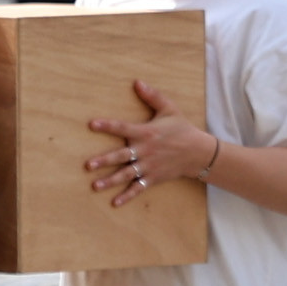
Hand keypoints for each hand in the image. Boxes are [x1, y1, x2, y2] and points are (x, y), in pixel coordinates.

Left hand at [83, 81, 214, 205]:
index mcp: (146, 133)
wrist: (198, 152)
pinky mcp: (153, 178)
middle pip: (121, 156)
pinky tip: (114, 203)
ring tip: (95, 185)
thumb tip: (137, 82)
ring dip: (110, 180)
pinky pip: (138, 188)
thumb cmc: (181, 129)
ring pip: (126, 174)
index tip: (92, 124)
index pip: (122, 127)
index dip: (107, 126)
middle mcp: (145, 151)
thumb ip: (152, 96)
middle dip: (104, 160)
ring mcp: (149, 166)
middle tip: (88, 165)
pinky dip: (127, 196)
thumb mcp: (169, 109)